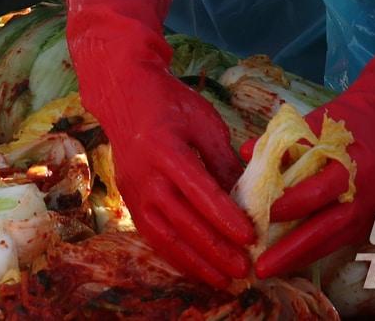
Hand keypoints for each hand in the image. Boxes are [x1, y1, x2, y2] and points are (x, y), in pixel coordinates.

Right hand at [66, 0, 252, 287]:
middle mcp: (145, 174)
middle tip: (246, 268)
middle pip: (183, 221)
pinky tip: (198, 269)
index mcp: (165, 149)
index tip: (251, 236)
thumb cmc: (169, 103)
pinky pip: (153, 237)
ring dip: (196, 261)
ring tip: (225, 280)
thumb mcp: (204, 121)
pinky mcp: (129, 200)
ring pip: (166, 236)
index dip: (226, 216)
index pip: (199, 191)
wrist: (124, 94)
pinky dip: (176, 257)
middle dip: (216, 248)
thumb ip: (224, 159)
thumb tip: (249, 197)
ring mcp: (133, 190)